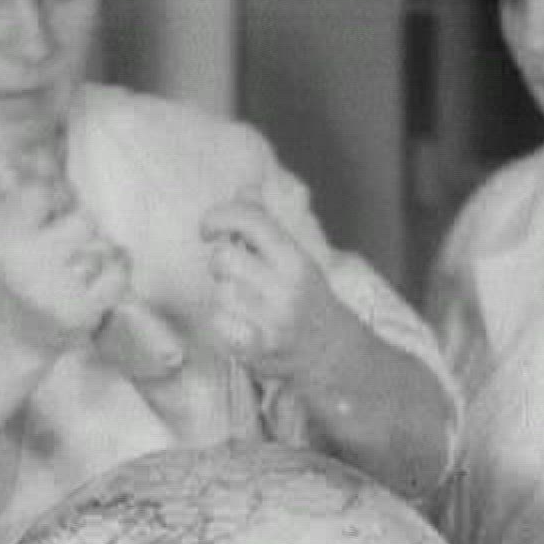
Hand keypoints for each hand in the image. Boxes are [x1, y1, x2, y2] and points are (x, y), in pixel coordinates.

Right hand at [0, 153, 132, 356]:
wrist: (13, 334)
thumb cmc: (18, 272)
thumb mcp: (13, 231)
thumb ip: (32, 193)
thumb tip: (50, 146)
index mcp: (5, 236)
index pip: (43, 191)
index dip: (55, 200)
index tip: (52, 217)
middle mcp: (27, 261)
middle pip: (84, 220)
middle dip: (83, 232)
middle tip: (69, 251)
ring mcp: (56, 289)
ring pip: (103, 248)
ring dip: (100, 256)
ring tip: (79, 271)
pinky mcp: (81, 311)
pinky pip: (117, 275)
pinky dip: (114, 275)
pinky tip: (98, 282)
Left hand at [201, 197, 360, 381]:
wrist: (334, 355)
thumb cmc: (308, 300)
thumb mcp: (297, 257)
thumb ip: (267, 224)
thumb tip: (245, 188)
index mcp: (296, 260)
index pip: (250, 220)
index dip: (219, 216)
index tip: (208, 228)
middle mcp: (286, 289)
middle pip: (223, 259)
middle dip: (220, 263)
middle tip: (236, 274)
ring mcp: (272, 322)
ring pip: (219, 294)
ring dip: (224, 297)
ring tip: (246, 305)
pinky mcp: (258, 350)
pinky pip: (218, 325)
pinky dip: (223, 324)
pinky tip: (242, 327)